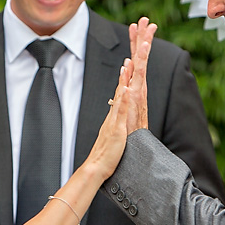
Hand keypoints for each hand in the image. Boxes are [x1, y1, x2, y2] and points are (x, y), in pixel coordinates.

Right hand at [85, 57, 133, 180]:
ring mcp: (114, 122)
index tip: (128, 65)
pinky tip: (127, 90)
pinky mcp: (117, 130)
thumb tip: (116, 122)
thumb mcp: (113, 137)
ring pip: (120, 98)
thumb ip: (115, 128)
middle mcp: (112, 116)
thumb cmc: (106, 156)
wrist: (96, 168)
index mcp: (113, 118)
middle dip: (125, 74)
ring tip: (127, 65)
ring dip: (124, 81)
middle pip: (119, 90)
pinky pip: (121, 113)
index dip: (124, 80)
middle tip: (128, 57)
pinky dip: (124, 100)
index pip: (120, 95)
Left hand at [126, 17, 157, 131]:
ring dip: (142, 52)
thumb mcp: (122, 107)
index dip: (135, 42)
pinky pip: (134, 85)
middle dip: (143, 39)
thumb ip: (124, 91)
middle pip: (140, 59)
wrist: (125, 149)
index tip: (135, 25)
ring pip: (140, 68)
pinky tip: (132, 63)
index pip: (134, 60)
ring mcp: (137, 94)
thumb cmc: (123, 131)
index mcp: (134, 86)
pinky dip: (135, 73)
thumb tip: (126, 74)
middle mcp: (137, 88)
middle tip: (146, 20)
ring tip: (145, 36)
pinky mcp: (134, 103)